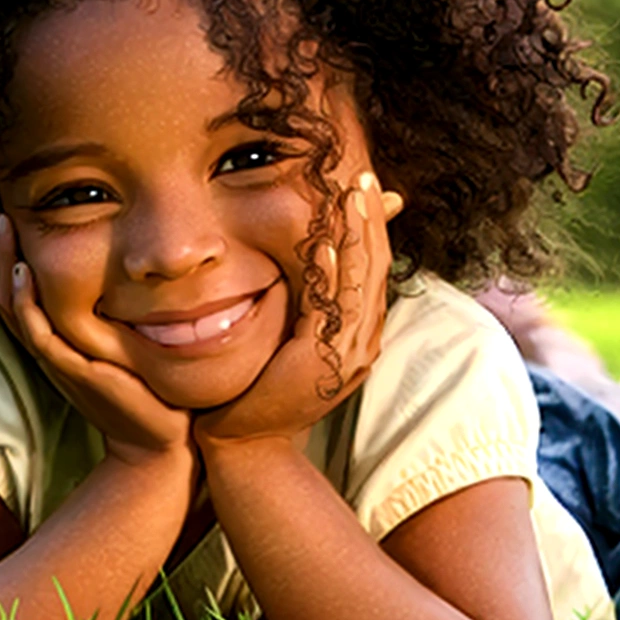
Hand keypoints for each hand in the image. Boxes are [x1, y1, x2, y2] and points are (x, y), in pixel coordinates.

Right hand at [0, 208, 193, 466]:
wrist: (160, 438)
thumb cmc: (146, 386)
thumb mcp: (123, 335)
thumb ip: (115, 305)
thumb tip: (129, 261)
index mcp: (54, 337)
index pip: (14, 288)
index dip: (4, 252)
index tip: (7, 212)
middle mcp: (48, 346)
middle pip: (3, 291)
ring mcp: (56, 359)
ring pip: (12, 305)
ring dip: (4, 262)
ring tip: (2, 223)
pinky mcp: (71, 371)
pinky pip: (37, 333)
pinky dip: (25, 302)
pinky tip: (24, 271)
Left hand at [194, 172, 396, 447]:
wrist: (244, 441)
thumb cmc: (259, 387)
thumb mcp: (288, 337)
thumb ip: (302, 303)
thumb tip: (308, 262)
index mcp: (357, 335)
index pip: (373, 271)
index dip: (373, 228)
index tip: (367, 189)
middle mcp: (361, 343)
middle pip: (375, 270)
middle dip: (371, 222)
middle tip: (366, 178)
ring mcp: (346, 356)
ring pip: (360, 285)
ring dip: (356, 237)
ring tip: (352, 196)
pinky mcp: (321, 365)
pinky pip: (329, 312)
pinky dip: (328, 277)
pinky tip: (323, 246)